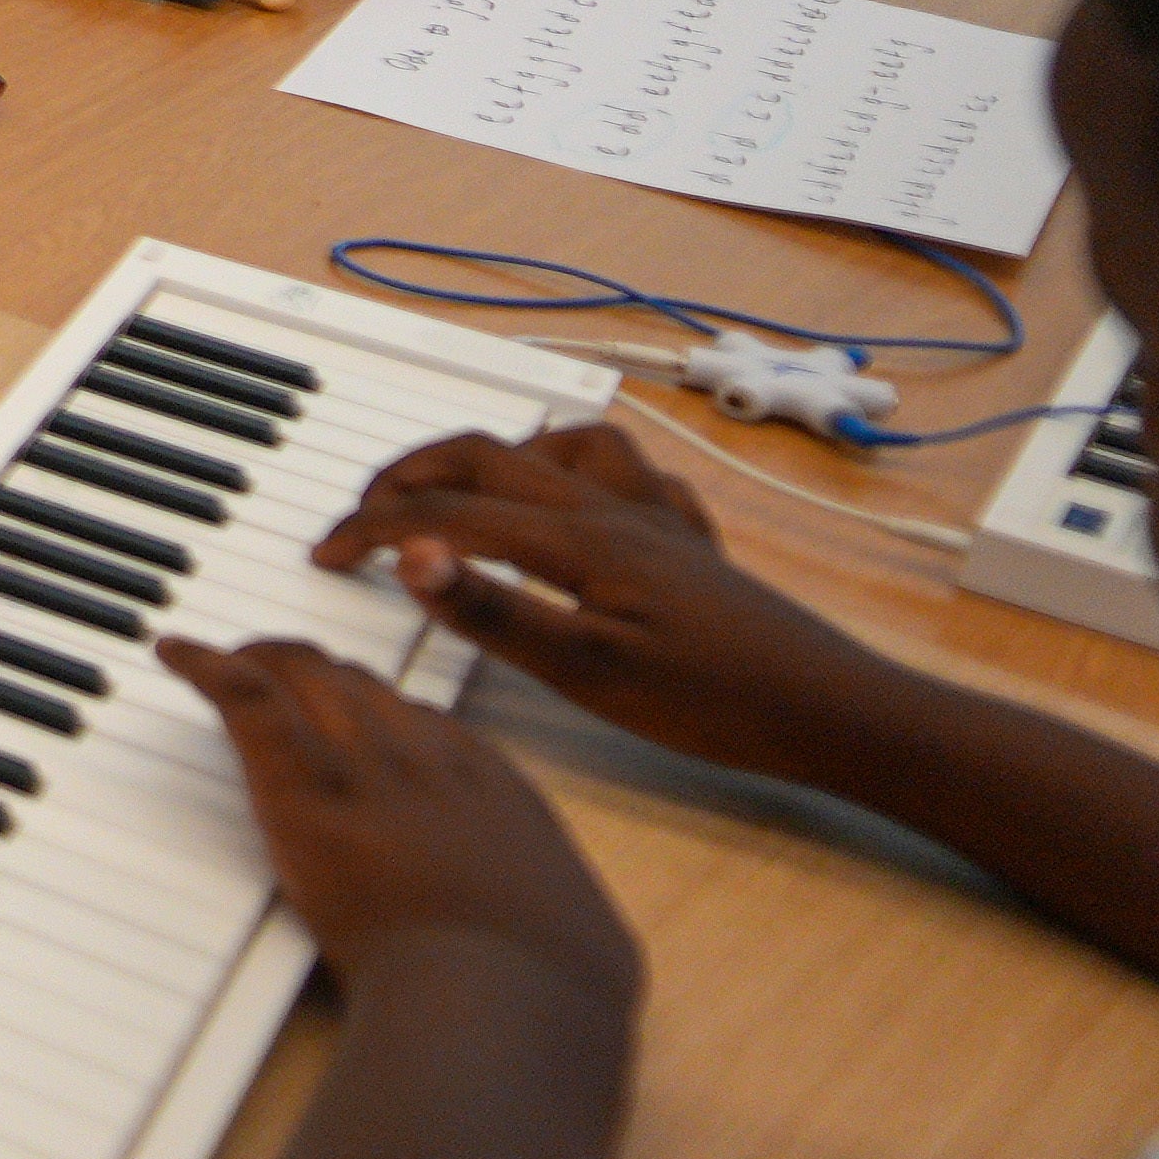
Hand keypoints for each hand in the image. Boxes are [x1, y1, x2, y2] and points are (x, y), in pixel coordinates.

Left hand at [166, 636, 642, 1005]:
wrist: (506, 995)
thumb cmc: (552, 988)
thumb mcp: (579, 938)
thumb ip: (560, 921)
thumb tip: (571, 942)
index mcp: (499, 789)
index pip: (429, 726)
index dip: (382, 717)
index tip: (356, 721)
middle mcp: (433, 761)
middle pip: (364, 691)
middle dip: (320, 677)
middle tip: (281, 676)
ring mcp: (368, 768)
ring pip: (309, 680)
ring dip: (265, 665)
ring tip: (228, 657)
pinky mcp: (308, 790)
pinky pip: (249, 701)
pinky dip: (206, 668)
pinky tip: (176, 653)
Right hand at [313, 416, 915, 783]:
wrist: (834, 712)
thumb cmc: (718, 703)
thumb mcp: (588, 671)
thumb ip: (493, 610)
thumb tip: (410, 556)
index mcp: (581, 540)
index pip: (449, 513)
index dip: (374, 528)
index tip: (325, 553)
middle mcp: (618, 512)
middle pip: (493, 453)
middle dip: (414, 472)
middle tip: (366, 512)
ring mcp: (660, 522)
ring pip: (567, 445)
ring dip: (503, 454)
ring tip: (466, 487)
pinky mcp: (693, 546)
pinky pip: (635, 476)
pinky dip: (589, 471)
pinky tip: (585, 500)